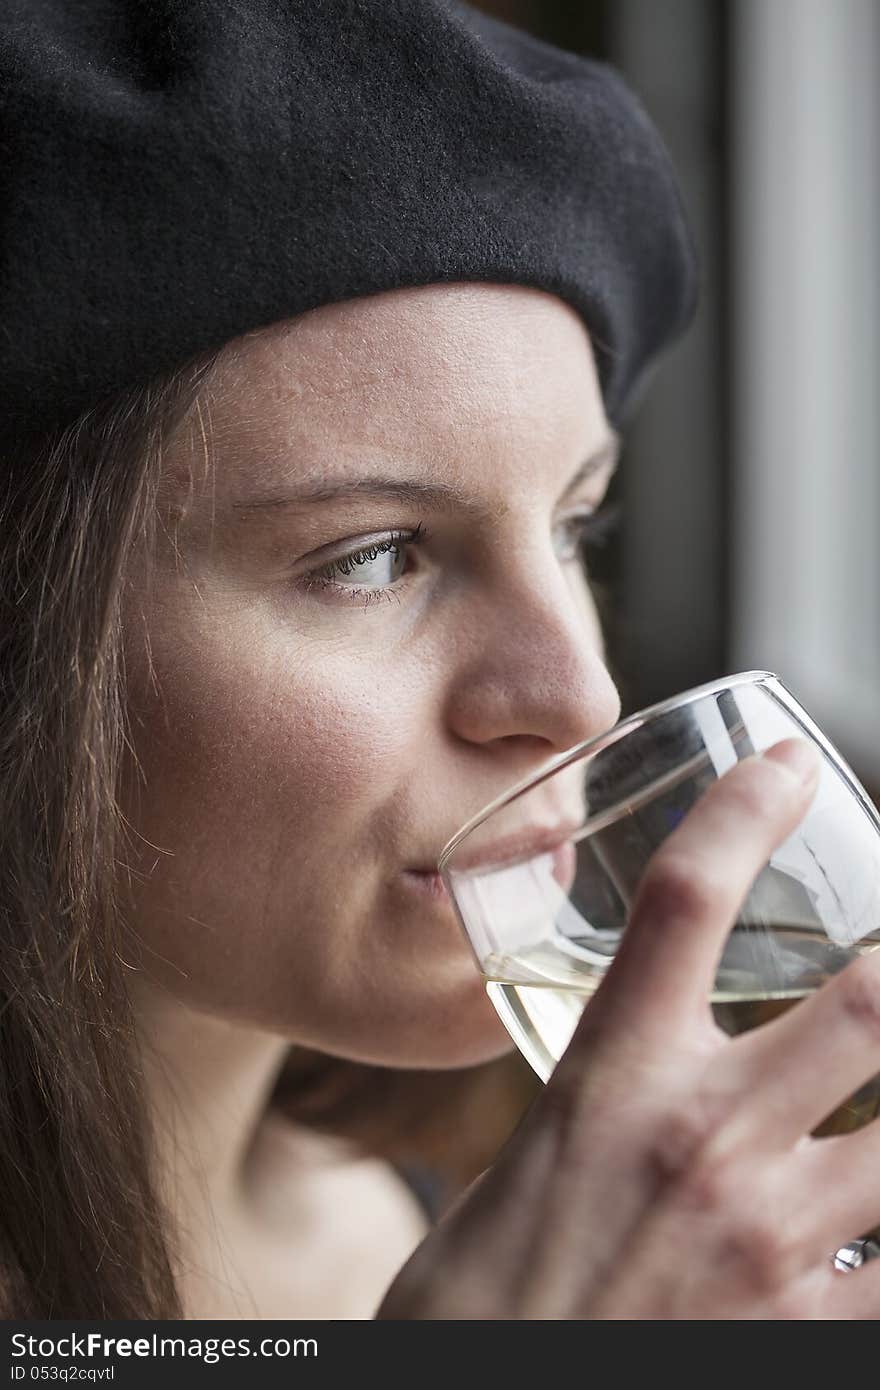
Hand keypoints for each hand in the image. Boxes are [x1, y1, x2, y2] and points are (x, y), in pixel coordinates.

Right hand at [376, 739, 879, 1318]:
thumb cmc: (480, 1299)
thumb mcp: (524, 1165)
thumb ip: (597, 1110)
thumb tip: (645, 1086)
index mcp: (611, 1079)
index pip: (682, 898)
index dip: (742, 811)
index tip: (780, 767)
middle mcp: (701, 1136)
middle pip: (865, 997)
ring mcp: (770, 1234)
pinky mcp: (805, 1327)